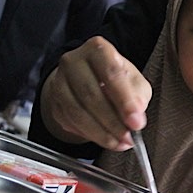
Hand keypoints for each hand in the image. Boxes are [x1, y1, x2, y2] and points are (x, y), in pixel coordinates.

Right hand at [40, 36, 151, 150]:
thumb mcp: (133, 80)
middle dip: (113, 121)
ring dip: (101, 133)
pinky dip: (90, 135)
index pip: (111, 73)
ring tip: (119, 142)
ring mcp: (60, 81)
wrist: (86, 79)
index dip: (124, 100)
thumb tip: (136, 116)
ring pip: (78, 112)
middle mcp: (74, 61)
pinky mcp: (54, 102)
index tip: (136, 121)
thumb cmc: (114, 78)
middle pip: (91, 94)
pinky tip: (106, 140)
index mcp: (97, 49)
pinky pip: (70, 122)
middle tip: (129, 136)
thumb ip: (137, 96)